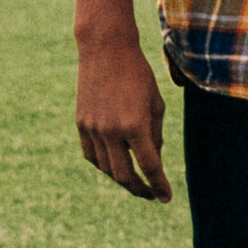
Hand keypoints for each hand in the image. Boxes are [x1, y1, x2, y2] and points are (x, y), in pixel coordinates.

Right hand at [75, 25, 171, 200]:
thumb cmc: (138, 74)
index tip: (166, 197)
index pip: (149, 166)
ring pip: (106, 168)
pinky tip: (115, 165)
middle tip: (151, 194)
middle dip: (140, 189)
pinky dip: (104, 165)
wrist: (105, 50)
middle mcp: (111, 130)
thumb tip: (151, 161)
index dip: (159, 185)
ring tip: (135, 179)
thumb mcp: (155, 103)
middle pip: (124, 175)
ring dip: (122, 178)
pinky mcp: (81, 124)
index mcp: (135, 125)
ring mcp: (92, 128)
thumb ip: (154, 135)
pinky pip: (92, 155)